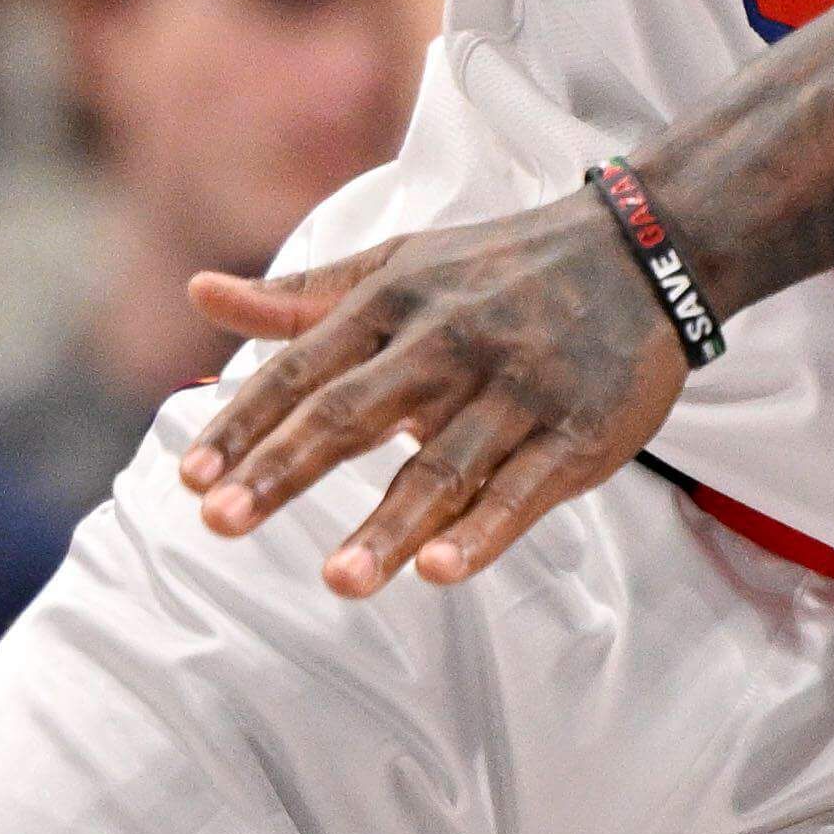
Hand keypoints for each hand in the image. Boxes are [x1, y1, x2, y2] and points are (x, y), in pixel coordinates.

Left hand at [180, 196, 688, 597]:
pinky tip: (440, 571)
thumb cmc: (497, 270)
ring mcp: (517, 390)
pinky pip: (523, 491)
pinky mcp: (578, 434)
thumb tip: (200, 292)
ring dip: (389, 526)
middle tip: (219, 522)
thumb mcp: (398, 266)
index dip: (245, 425)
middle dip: (284, 469)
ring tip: (338, 582)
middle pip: (353, 412)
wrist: (642, 251)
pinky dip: (484, 533)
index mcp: (395, 303)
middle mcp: (448, 343)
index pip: (302, 369)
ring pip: (442, 466)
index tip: (191, 479)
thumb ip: (301, 298)